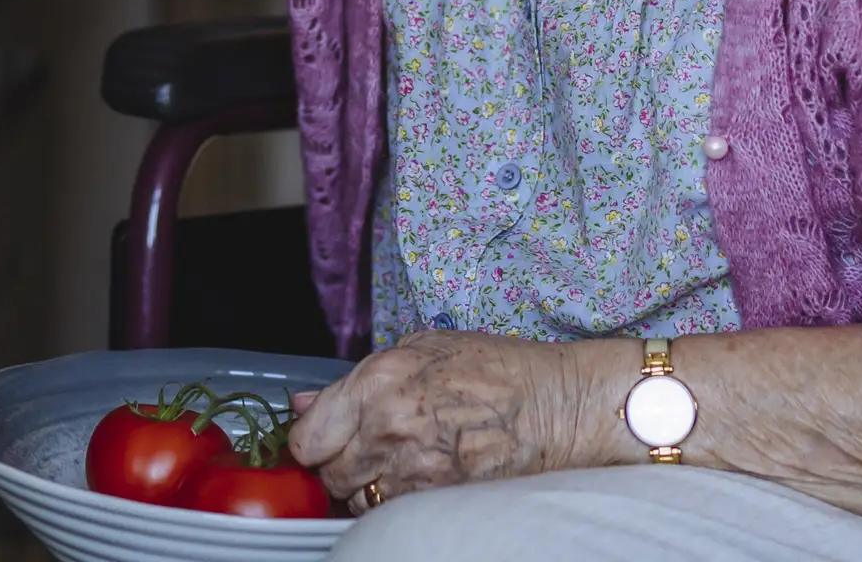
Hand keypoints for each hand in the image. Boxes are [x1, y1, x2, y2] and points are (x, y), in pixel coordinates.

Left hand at [287, 332, 594, 509]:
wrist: (556, 404)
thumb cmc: (495, 370)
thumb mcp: (422, 350)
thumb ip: (357, 379)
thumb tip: (306, 403)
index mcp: (379, 382)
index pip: (309, 436)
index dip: (312, 440)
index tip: (321, 439)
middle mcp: (389, 427)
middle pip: (329, 473)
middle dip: (338, 464)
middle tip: (362, 450)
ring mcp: (415, 469)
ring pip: (359, 499)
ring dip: (366, 487)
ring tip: (396, 464)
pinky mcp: (438, 499)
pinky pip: (393, 511)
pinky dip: (396, 502)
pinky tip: (418, 480)